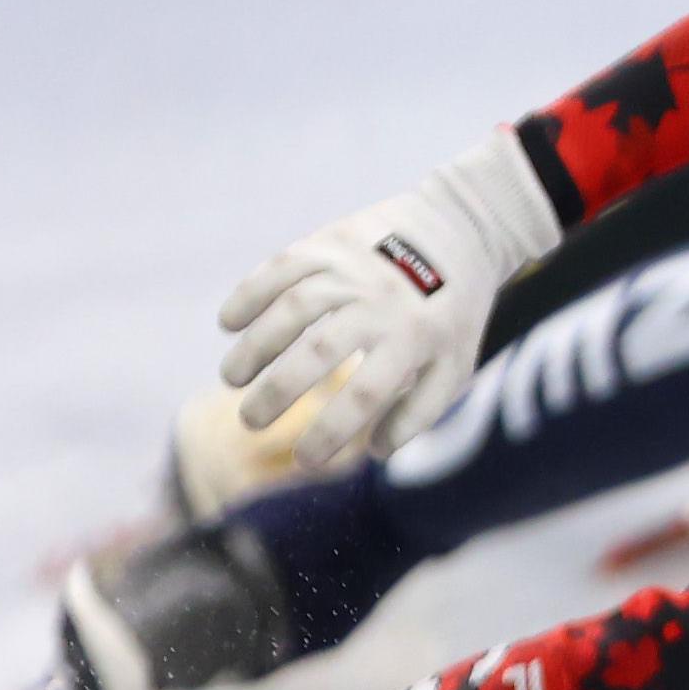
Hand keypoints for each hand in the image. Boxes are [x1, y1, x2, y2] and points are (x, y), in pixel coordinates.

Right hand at [216, 128, 558, 469]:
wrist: (460, 228)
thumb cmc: (451, 313)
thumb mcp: (454, 365)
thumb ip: (420, 412)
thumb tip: (374, 451)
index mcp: (415, 339)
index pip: (365, 396)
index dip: (330, 432)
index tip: (304, 460)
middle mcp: (381, 303)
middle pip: (318, 352)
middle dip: (278, 392)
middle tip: (250, 421)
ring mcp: (353, 269)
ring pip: (292, 308)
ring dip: (255, 346)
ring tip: (231, 379)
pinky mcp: (330, 241)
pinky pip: (281, 266)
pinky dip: (250, 293)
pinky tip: (228, 323)